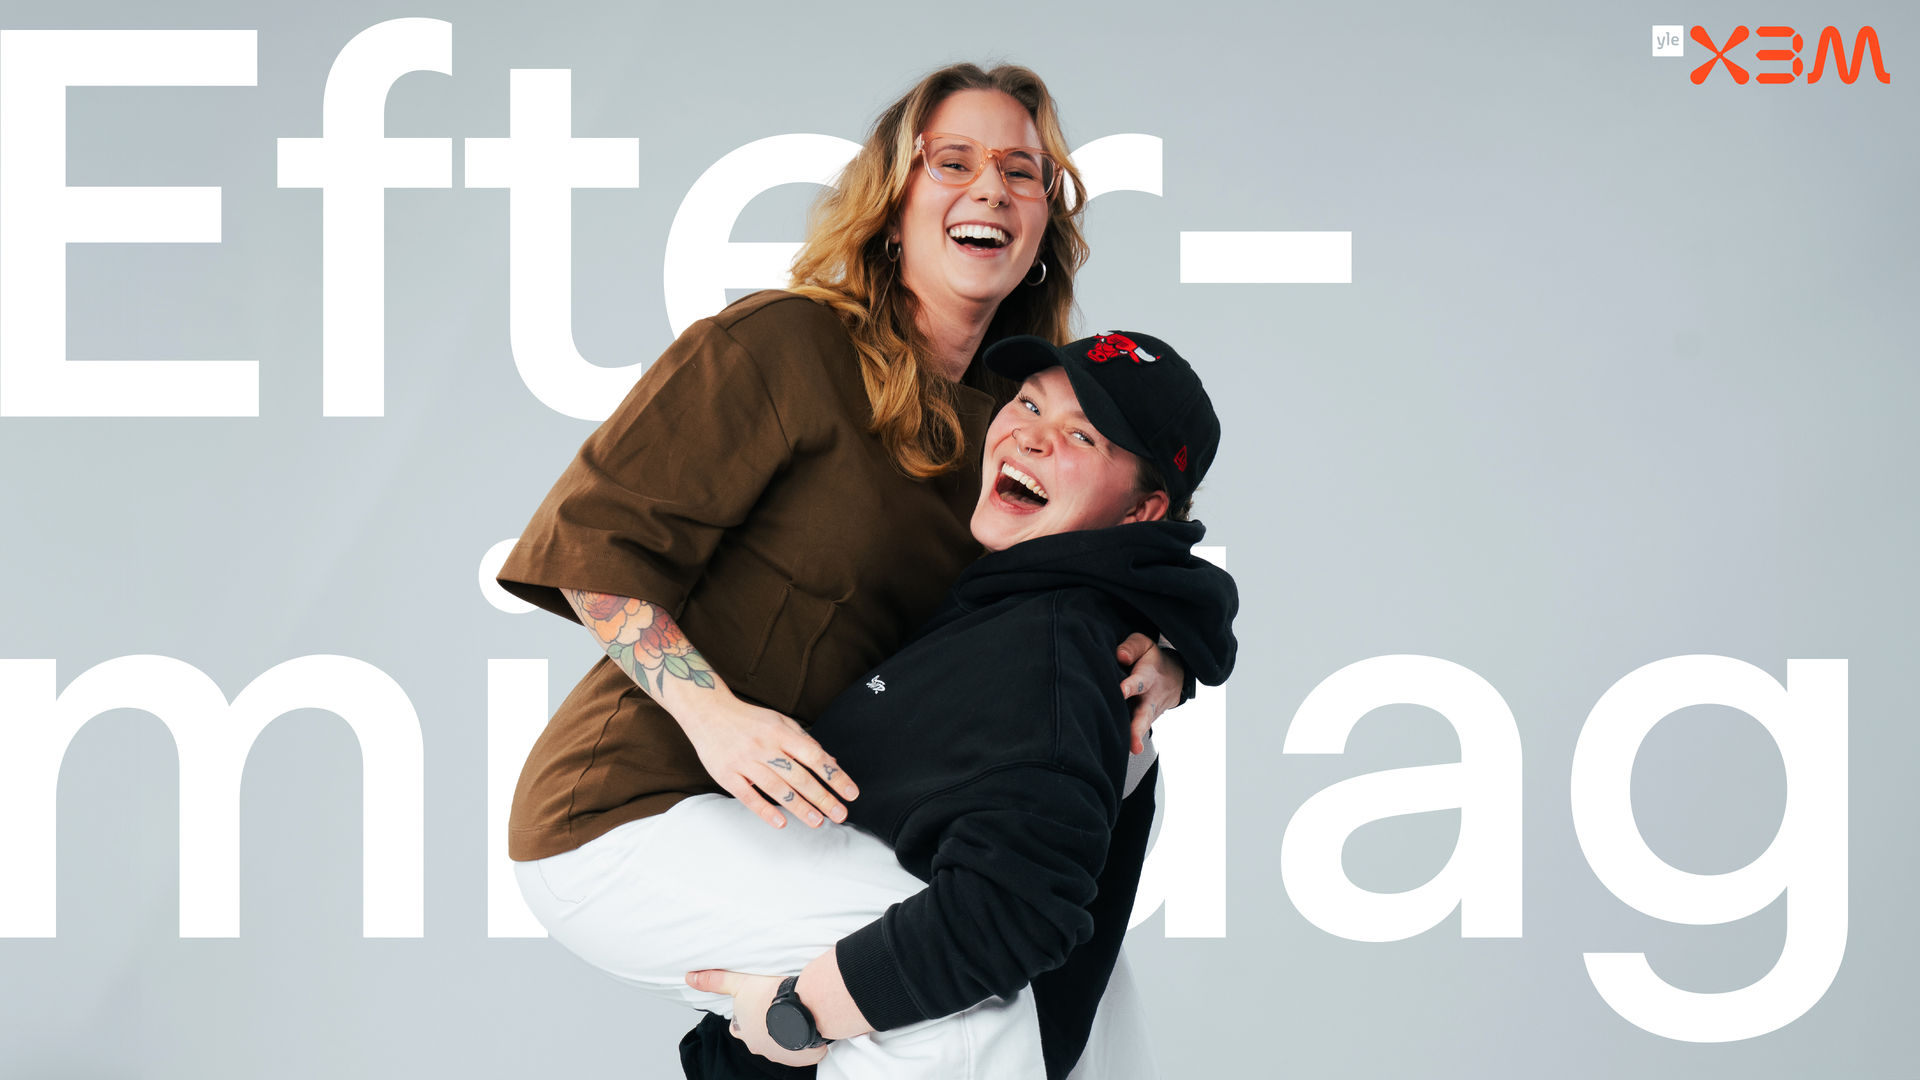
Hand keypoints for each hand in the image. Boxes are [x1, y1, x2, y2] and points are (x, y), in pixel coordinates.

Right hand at [678, 695, 858, 828]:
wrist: (708, 712)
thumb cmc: (749, 719)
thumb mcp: (780, 721)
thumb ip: (804, 741)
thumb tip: (831, 762)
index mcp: (781, 732)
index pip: (814, 757)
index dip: (834, 776)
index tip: (851, 793)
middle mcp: (764, 747)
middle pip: (799, 776)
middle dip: (822, 798)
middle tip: (840, 815)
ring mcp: (744, 761)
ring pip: (776, 789)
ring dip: (799, 808)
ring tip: (817, 822)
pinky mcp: (726, 775)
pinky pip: (748, 796)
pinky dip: (765, 810)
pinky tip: (781, 823)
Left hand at [686, 968, 829, 1066]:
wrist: (804, 1005)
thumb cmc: (771, 994)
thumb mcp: (740, 983)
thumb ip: (716, 981)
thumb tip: (690, 978)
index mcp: (744, 1031)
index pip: (738, 1027)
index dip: (745, 1016)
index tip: (756, 1006)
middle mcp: (760, 1047)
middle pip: (759, 1037)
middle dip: (765, 1026)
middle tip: (776, 1007)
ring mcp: (782, 1054)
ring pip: (780, 1045)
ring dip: (785, 1033)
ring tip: (793, 1013)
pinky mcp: (802, 1057)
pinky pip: (801, 1051)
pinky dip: (802, 1040)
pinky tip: (806, 1024)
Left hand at [1117, 633, 1184, 754]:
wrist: (1175, 677)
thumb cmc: (1151, 659)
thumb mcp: (1145, 645)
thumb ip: (1132, 647)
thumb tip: (1120, 656)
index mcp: (1148, 676)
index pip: (1139, 681)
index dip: (1130, 686)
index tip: (1121, 691)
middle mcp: (1150, 698)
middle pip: (1144, 714)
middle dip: (1138, 726)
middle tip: (1133, 740)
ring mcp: (1149, 712)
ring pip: (1143, 726)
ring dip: (1136, 738)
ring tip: (1133, 750)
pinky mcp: (1145, 721)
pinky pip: (1138, 730)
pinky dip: (1131, 740)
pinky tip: (1118, 750)